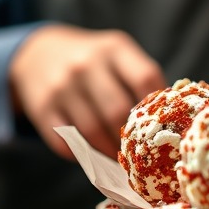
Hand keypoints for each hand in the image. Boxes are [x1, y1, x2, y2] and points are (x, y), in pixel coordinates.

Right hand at [9, 25, 165, 159]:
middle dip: (132, 139)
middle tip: (141, 155)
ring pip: (93, 132)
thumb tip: (171, 122)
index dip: (158, 108)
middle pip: (118, 111)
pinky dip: (84, 155)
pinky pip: (68, 143)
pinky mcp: (42, 108)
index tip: (163, 127)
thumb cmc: (91, 60)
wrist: (37, 53)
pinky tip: (93, 154)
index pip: (146, 79)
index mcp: (114, 48)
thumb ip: (140, 79)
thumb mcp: (116, 54)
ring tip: (120, 161)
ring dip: (110, 153)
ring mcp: (61, 86)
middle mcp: (86, 64)